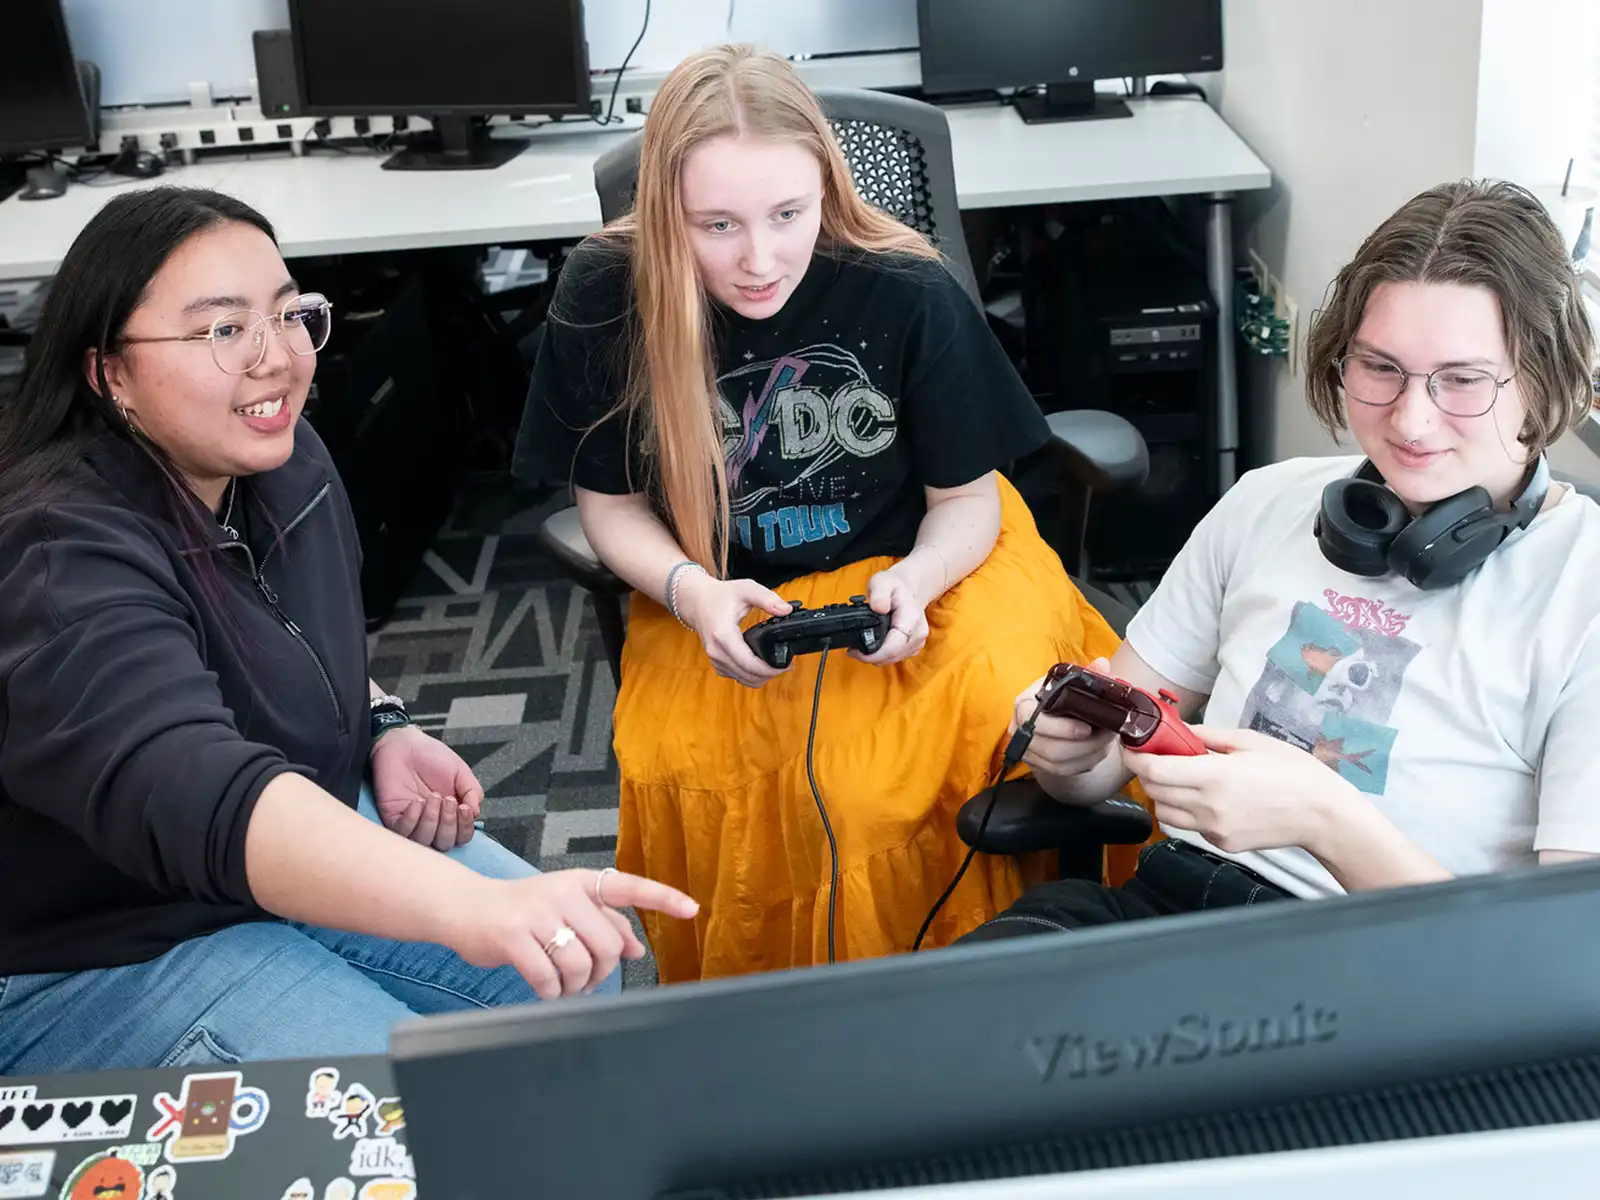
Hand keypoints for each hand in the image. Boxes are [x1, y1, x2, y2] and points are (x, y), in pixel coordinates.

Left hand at [370, 725, 483, 850]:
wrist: (405, 744)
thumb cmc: (432, 756)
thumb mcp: (460, 772)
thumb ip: (472, 792)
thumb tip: (475, 813)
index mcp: (451, 814)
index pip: (461, 835)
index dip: (464, 827)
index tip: (464, 807)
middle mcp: (433, 822)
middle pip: (444, 843)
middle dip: (449, 824)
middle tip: (447, 800)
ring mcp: (413, 821)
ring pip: (424, 841)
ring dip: (431, 820)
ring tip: (432, 797)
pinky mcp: (394, 817)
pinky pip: (403, 832)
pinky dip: (412, 819)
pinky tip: (416, 801)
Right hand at [451, 868, 698, 998]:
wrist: (464, 907)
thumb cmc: (520, 910)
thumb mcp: (565, 907)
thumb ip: (601, 923)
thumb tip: (638, 945)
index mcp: (580, 882)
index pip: (628, 887)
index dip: (663, 898)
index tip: (692, 910)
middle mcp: (562, 892)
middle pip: (608, 946)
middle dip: (602, 973)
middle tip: (586, 979)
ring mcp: (537, 913)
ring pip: (581, 965)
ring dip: (575, 987)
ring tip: (563, 985)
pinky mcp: (512, 936)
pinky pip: (549, 979)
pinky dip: (550, 993)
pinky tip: (543, 987)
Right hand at [676, 571, 791, 687]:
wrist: (697, 601)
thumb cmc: (720, 595)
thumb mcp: (746, 589)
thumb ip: (768, 599)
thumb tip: (786, 610)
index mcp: (724, 635)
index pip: (749, 664)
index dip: (770, 669)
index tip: (786, 665)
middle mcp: (717, 651)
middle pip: (747, 676)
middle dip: (770, 674)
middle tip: (787, 666)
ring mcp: (715, 659)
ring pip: (742, 680)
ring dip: (761, 677)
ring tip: (776, 666)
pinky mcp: (717, 663)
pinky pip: (736, 677)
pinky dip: (750, 676)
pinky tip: (760, 667)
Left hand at [852, 567, 928, 665]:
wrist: (910, 589)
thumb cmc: (894, 585)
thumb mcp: (882, 581)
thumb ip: (879, 593)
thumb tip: (878, 607)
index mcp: (911, 618)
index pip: (895, 646)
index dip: (874, 654)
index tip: (856, 652)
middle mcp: (918, 633)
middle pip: (893, 656)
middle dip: (871, 657)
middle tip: (853, 650)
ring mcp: (917, 641)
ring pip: (894, 659)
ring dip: (876, 657)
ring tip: (861, 648)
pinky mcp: (914, 646)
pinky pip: (896, 658)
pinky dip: (883, 656)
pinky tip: (873, 647)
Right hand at [1010, 657, 1118, 779]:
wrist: (1054, 721)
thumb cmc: (1061, 698)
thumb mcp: (1071, 683)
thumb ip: (1087, 674)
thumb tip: (1102, 664)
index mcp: (1024, 704)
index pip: (1032, 718)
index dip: (1060, 728)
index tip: (1087, 728)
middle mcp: (1019, 728)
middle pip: (1049, 748)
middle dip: (1085, 745)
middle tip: (1107, 735)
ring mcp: (1027, 750)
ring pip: (1058, 763)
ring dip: (1088, 754)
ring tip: (1106, 742)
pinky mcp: (1037, 766)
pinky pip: (1062, 771)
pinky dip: (1084, 763)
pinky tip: (1097, 753)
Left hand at [1127, 725, 1351, 854]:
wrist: (1324, 815)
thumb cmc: (1294, 773)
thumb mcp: (1251, 741)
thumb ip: (1209, 736)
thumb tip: (1179, 730)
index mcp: (1214, 776)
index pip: (1153, 771)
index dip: (1135, 758)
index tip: (1132, 747)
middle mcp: (1208, 807)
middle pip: (1153, 792)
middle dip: (1147, 774)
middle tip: (1157, 758)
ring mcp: (1214, 829)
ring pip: (1164, 814)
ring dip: (1163, 795)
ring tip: (1183, 780)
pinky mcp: (1222, 844)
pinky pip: (1189, 826)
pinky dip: (1187, 811)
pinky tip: (1208, 798)